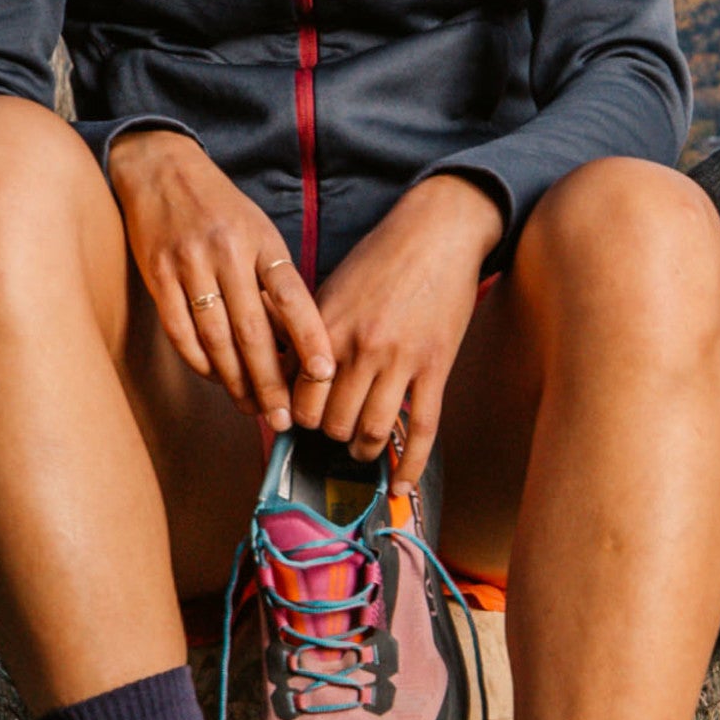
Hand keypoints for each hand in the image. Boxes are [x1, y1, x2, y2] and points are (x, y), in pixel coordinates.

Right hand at [106, 127, 333, 430]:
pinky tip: (216, 378)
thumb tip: (295, 339)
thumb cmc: (220, 208)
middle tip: (283, 417)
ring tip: (252, 407)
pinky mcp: (157, 275)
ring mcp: (189, 264)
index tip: (325, 374)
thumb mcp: (259, 230)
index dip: (310, 338)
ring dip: (235, 380)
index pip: (293, 297)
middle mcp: (227, 253)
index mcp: (262, 241)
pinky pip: (180, 330)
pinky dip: (199, 360)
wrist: (160, 168)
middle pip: (253, 329)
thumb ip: (275, 278)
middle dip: (270, 380)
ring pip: (216, 337)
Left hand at [307, 174, 504, 487]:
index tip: (298, 421)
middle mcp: (361, 348)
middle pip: (333, 421)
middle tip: (332, 432)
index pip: (300, 396)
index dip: (296, 417)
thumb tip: (282, 371)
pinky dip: (411, 465)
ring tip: (360, 446)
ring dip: (363, 448)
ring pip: (373, 430)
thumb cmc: (380, 257)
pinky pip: (422, 428)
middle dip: (329, 434)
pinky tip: (400, 486)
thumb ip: (308, 331)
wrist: (437, 232)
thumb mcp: (332, 287)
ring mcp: (401, 360)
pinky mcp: (435, 367)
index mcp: (328, 328)